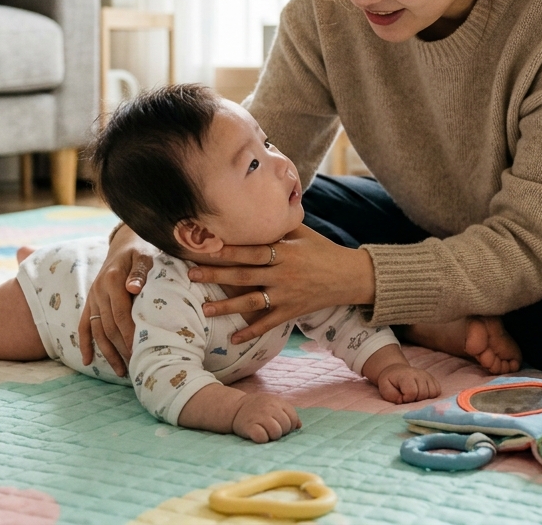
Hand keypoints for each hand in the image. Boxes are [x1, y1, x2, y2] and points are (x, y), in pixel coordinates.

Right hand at [78, 225, 158, 375]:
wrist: (125, 243)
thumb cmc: (140, 250)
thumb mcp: (144, 256)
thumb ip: (140, 272)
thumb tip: (132, 288)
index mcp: (111, 280)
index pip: (120, 314)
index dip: (130, 334)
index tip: (141, 351)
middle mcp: (98, 291)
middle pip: (108, 326)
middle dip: (122, 348)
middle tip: (136, 367)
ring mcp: (92, 298)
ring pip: (97, 331)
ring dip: (107, 352)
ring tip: (121, 372)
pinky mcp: (90, 302)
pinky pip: (84, 325)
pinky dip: (85, 343)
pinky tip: (88, 361)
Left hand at [185, 225, 374, 344]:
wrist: (349, 277)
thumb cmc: (323, 249)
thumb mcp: (303, 232)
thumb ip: (279, 222)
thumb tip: (257, 203)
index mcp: (285, 252)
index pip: (252, 251)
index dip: (229, 250)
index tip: (206, 248)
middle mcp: (283, 275)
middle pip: (244, 276)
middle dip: (216, 276)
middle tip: (191, 274)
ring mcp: (286, 296)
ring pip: (251, 302)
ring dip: (227, 306)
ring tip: (205, 308)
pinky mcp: (291, 312)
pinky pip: (267, 324)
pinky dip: (251, 332)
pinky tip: (234, 338)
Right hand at [232, 393, 301, 443]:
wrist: (235, 408)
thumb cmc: (258, 408)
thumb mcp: (274, 404)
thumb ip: (288, 413)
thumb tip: (299, 426)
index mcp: (277, 402)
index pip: (293, 418)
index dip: (289, 425)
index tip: (279, 425)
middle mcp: (269, 408)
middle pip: (285, 427)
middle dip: (281, 431)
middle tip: (270, 428)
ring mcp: (259, 416)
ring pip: (276, 433)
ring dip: (272, 436)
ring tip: (265, 432)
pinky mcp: (249, 426)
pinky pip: (262, 437)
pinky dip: (262, 439)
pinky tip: (258, 435)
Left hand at [375, 363, 440, 403]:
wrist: (396, 371)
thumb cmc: (390, 381)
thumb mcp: (384, 387)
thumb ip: (390, 395)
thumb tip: (403, 400)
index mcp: (406, 375)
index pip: (412, 392)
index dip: (406, 399)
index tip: (402, 397)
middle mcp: (419, 374)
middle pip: (423, 394)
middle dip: (415, 399)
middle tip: (408, 396)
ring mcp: (427, 376)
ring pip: (432, 394)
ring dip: (424, 398)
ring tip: (415, 395)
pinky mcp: (432, 379)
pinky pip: (437, 391)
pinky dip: (431, 396)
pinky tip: (422, 394)